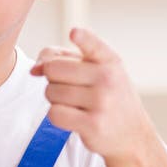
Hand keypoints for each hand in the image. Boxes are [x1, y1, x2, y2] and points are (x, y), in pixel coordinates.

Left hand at [30, 27, 155, 161]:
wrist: (131, 133)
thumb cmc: (106, 96)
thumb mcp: (95, 72)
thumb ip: (62, 59)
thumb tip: (35, 69)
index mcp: (109, 61)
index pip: (93, 45)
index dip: (83, 38)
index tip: (74, 33)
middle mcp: (108, 79)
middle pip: (53, 69)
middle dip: (52, 79)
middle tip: (68, 88)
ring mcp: (101, 102)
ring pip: (51, 92)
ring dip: (55, 99)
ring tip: (74, 103)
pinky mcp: (92, 124)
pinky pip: (54, 114)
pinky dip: (57, 116)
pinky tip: (73, 117)